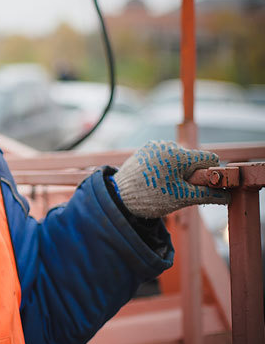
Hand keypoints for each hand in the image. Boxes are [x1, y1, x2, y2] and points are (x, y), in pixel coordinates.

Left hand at [113, 140, 228, 218]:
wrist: (117, 197)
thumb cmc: (150, 197)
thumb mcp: (183, 198)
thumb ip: (208, 194)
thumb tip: (227, 196)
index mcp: (179, 155)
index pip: (208, 159)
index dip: (209, 174)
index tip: (202, 186)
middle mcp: (167, 145)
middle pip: (193, 159)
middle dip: (191, 174)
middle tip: (176, 189)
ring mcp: (155, 146)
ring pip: (179, 158)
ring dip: (178, 171)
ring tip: (163, 185)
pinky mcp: (146, 149)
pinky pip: (165, 157)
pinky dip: (166, 167)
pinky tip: (155, 179)